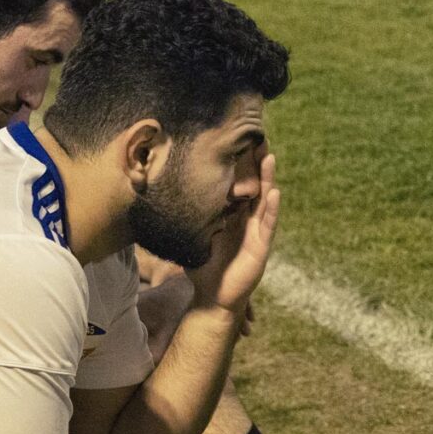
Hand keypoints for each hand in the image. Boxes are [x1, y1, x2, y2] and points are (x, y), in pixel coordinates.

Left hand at [189, 153, 278, 315]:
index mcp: (232, 213)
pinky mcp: (261, 245)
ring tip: (269, 157)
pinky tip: (273, 193)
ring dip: (268, 178)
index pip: (239, 182)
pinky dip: (271, 209)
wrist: (211, 295)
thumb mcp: (191, 236)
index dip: (241, 162)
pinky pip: (267, 224)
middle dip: (258, 162)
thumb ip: (184, 218)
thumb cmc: (203, 266)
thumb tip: (159, 196)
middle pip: (255, 184)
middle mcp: (247, 218)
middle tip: (260, 138)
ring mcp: (257, 230)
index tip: (240, 139)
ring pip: (264, 199)